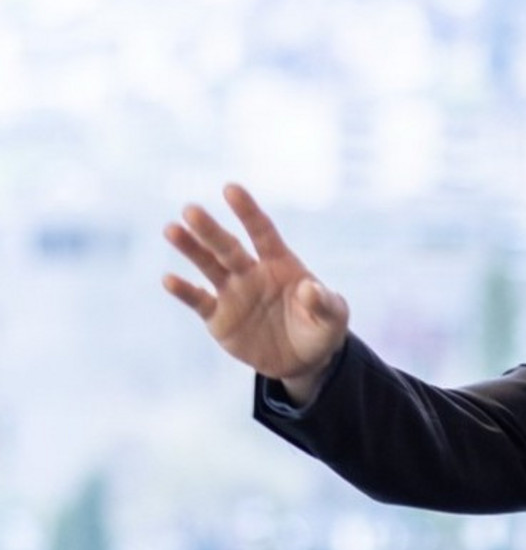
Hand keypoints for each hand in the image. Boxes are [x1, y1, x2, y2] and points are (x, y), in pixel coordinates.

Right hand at [161, 184, 348, 403]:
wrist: (302, 360)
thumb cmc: (321, 330)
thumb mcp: (332, 319)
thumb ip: (324, 302)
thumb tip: (310, 289)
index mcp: (280, 263)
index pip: (262, 232)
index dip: (247, 212)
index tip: (230, 189)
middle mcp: (252, 272)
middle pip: (228, 247)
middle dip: (210, 230)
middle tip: (191, 210)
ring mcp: (233, 292)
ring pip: (208, 266)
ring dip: (191, 249)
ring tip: (172, 229)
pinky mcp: (219, 317)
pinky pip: (199, 301)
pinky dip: (185, 291)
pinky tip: (169, 279)